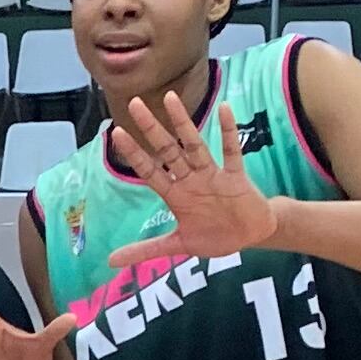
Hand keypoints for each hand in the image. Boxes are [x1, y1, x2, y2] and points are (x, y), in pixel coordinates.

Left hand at [104, 88, 282, 276]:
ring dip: (183, 123)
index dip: (134, 153)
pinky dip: (229, 132)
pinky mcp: (236, 177)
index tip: (116, 132)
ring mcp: (213, 175)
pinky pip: (232, 152)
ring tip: (170, 98)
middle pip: (167, 150)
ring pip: (194, 145)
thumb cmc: (214, 236)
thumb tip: (110, 261)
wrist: (250, 237)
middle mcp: (190, 179)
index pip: (149, 170)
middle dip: (151, 129)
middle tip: (134, 103)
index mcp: (175, 195)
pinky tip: (224, 109)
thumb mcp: (177, 246)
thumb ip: (145, 250)